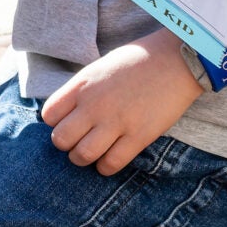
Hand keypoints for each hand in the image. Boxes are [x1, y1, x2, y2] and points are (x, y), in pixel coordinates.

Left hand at [41, 31, 202, 176]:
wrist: (177, 59)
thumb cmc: (138, 61)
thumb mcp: (100, 68)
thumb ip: (82, 91)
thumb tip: (69, 114)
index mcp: (82, 84)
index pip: (49, 115)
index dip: (56, 123)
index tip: (69, 123)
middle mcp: (94, 104)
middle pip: (60, 139)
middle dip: (66, 145)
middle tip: (78, 141)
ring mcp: (116, 121)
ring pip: (82, 155)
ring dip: (83, 159)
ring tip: (93, 153)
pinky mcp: (139, 136)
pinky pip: (111, 164)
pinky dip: (106, 167)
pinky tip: (111, 158)